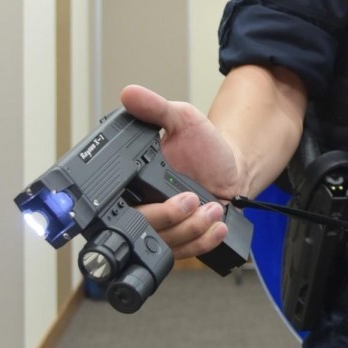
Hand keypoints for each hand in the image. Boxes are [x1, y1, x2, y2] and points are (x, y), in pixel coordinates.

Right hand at [120, 84, 240, 260]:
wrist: (232, 166)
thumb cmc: (204, 145)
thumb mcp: (181, 119)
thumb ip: (155, 109)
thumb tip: (129, 94)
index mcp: (132, 183)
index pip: (115, 206)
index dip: (135, 207)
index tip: (159, 196)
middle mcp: (143, 209)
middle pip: (140, 229)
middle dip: (169, 217)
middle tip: (192, 199)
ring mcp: (164, 229)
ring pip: (165, 244)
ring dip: (192, 228)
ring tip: (212, 209)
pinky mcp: (183, 241)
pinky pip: (186, 252)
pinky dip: (203, 242)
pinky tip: (217, 227)